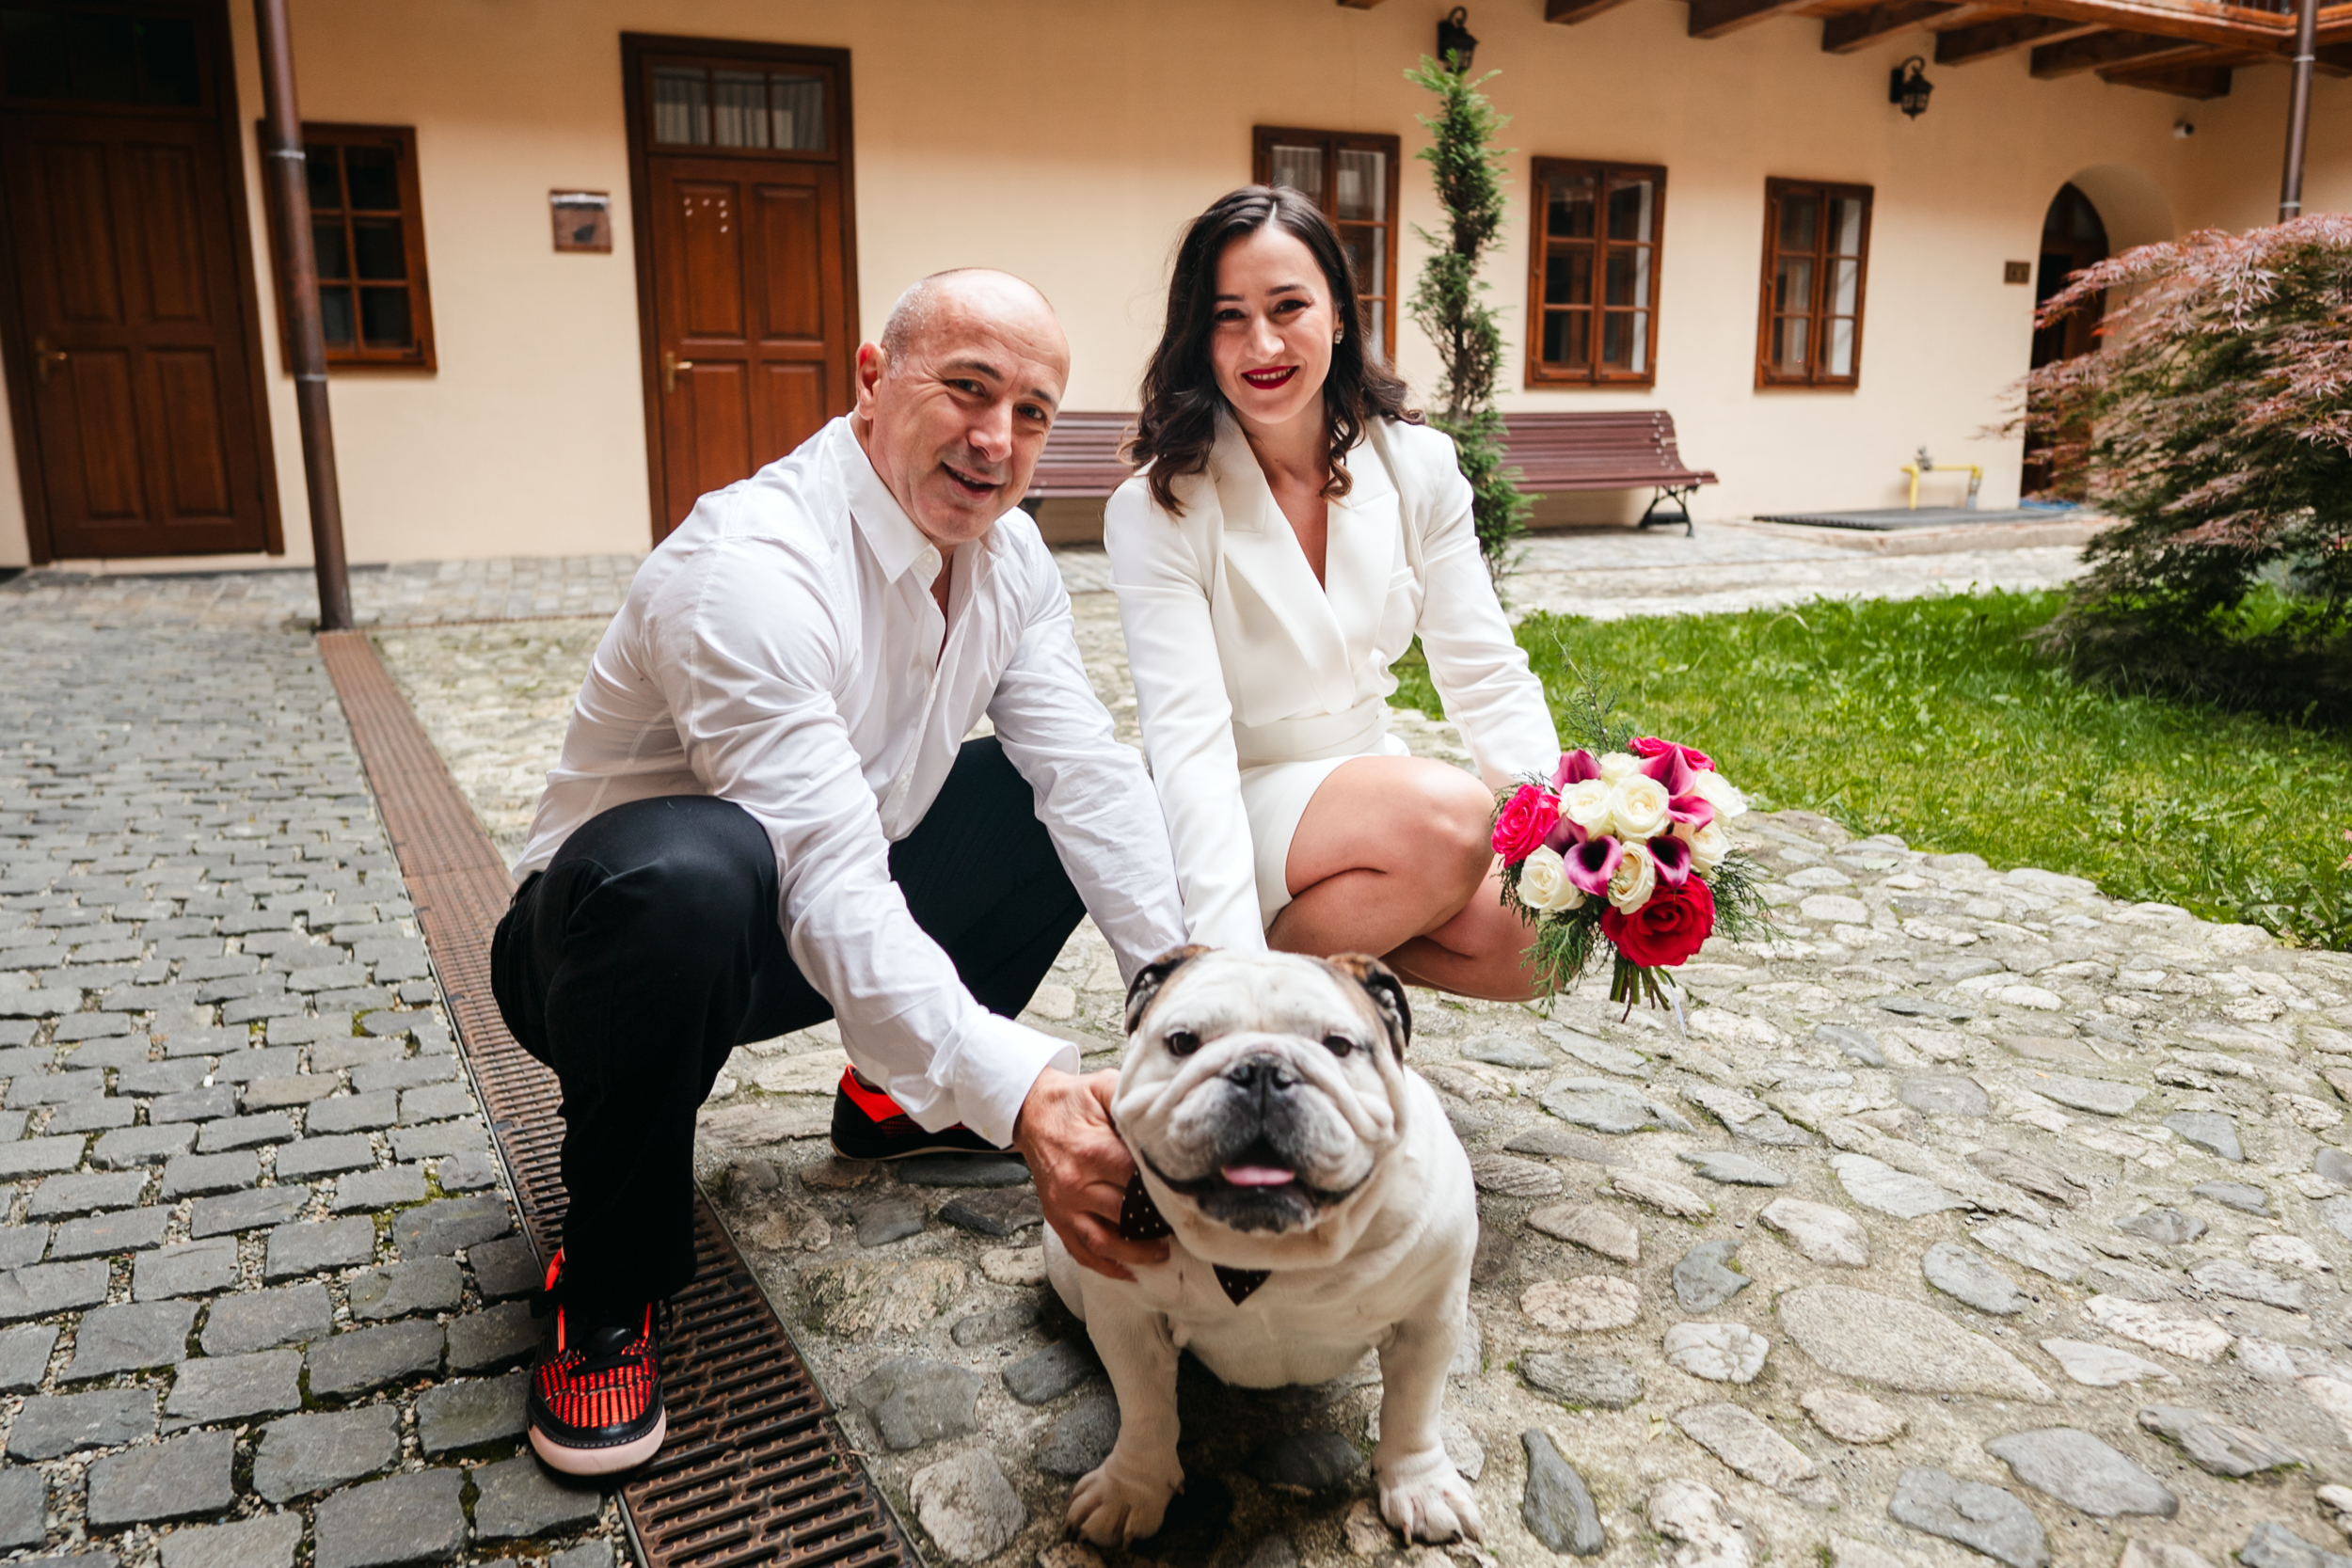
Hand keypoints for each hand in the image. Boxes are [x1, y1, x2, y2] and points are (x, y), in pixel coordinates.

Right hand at [1013, 1067, 1167, 1280]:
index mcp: (1093, 1152)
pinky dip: (1105, 1265)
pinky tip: (1128, 1270)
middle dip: (1157, 1225)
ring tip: (1162, 1253)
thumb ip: (1131, 1100)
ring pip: (1104, 1242)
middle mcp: (1076, 1184)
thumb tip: (1164, 1111)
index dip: (1165, 1191)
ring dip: (1135, 1254)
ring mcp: (1064, 1205)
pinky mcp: (1056, 1217)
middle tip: (1185, 1227)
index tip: (1189, 1197)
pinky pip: (1081, 1250)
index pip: (1138, 1181)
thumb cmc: (1073, 1101)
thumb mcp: (1103, 1087)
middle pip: (1126, 1215)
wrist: (1031, 1111)